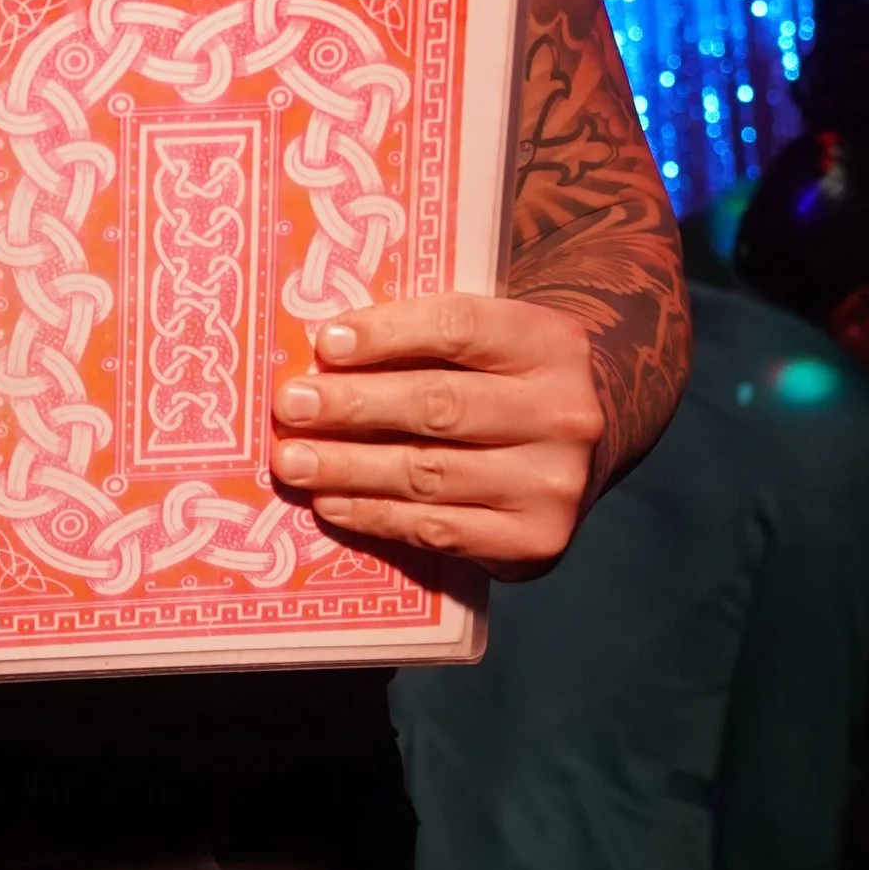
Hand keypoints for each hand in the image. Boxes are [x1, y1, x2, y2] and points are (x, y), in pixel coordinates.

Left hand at [268, 292, 605, 577]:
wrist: (578, 449)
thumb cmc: (503, 382)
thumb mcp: (488, 342)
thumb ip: (423, 340)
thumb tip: (322, 356)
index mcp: (551, 343)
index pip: (460, 327)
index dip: (387, 334)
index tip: (325, 344)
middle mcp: (564, 413)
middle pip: (439, 405)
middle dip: (353, 405)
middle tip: (290, 406)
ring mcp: (552, 484)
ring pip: (430, 474)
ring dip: (349, 467)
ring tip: (292, 461)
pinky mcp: (533, 541)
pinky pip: (437, 529)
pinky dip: (375, 515)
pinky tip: (331, 502)